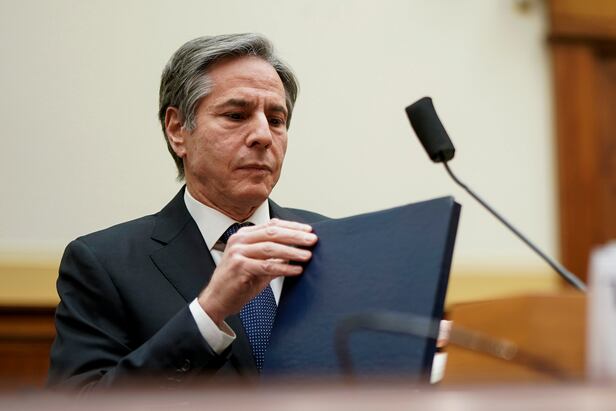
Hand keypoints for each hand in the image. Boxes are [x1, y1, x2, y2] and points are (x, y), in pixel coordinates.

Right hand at [198, 218, 317, 325]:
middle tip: (312, 240)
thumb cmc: (238, 282)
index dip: (292, 226)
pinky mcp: (239, 267)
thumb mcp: (258, 264)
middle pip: (273, 233)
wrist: (216, 299)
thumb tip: (298, 250)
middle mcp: (239, 240)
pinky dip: (283, 268)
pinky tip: (296, 270)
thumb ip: (274, 255)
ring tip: (307, 256)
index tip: (308, 231)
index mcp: (244, 236)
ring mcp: (237, 253)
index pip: (271, 225)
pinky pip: (266, 265)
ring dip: (292, 251)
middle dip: (295, 236)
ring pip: (270, 247)